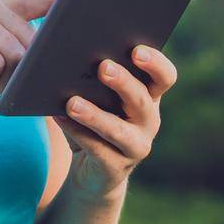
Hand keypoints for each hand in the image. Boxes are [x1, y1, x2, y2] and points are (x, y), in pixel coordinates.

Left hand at [55, 44, 177, 201]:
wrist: (92, 172)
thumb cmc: (93, 121)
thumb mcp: (97, 98)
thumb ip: (90, 76)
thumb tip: (66, 53)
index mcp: (149, 96)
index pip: (164, 77)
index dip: (155, 63)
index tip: (137, 50)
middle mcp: (148, 121)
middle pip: (141, 99)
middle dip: (123, 82)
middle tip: (103, 67)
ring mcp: (135, 146)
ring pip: (118, 130)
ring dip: (95, 115)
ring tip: (72, 102)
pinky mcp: (115, 167)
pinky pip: (96, 148)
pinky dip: (76, 131)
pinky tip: (59, 117)